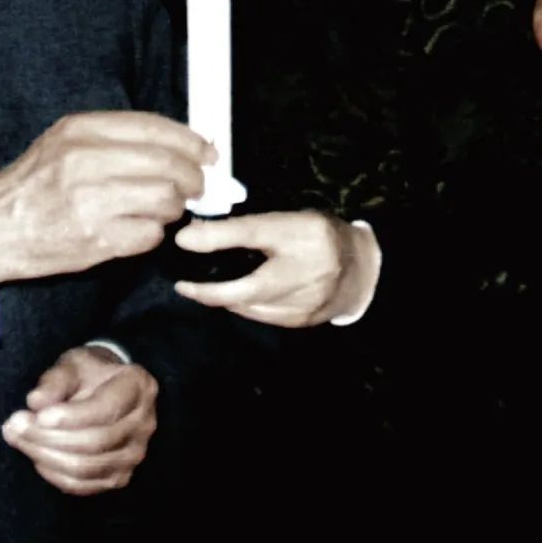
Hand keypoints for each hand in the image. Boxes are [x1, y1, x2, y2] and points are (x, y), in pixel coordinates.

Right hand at [0, 111, 214, 286]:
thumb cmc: (33, 186)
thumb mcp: (64, 143)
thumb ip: (115, 140)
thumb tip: (178, 144)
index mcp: (79, 130)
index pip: (153, 128)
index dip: (189, 141)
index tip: (207, 152)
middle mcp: (85, 160)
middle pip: (168, 164)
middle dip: (193, 178)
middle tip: (196, 187)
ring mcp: (91, 200)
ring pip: (165, 199)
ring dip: (173, 208)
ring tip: (158, 209)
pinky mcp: (96, 237)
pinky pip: (150, 234)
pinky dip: (152, 234)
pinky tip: (136, 230)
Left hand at [1, 346, 157, 495]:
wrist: (106, 389)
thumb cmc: (88, 373)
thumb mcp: (72, 364)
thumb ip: (55, 380)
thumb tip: (35, 401)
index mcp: (137, 387)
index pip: (105, 410)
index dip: (70, 417)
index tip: (38, 415)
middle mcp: (143, 424)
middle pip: (95, 442)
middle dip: (49, 437)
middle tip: (14, 425)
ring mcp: (134, 454)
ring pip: (87, 467)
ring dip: (46, 456)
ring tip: (18, 438)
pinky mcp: (119, 476)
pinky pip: (84, 485)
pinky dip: (55, 474)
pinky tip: (36, 456)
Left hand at [174, 211, 380, 327]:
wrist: (362, 267)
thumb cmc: (314, 236)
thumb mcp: (281, 221)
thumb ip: (240, 228)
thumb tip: (191, 235)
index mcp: (300, 234)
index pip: (249, 232)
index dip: (213, 237)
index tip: (181, 241)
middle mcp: (305, 271)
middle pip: (244, 288)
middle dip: (208, 291)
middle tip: (184, 286)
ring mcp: (305, 302)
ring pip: (249, 307)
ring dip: (224, 299)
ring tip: (204, 287)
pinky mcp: (302, 321)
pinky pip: (261, 317)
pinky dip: (243, 307)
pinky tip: (234, 298)